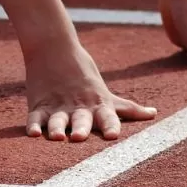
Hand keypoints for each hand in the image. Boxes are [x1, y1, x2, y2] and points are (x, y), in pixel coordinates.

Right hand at [25, 44, 156, 141]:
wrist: (54, 49)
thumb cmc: (85, 76)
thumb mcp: (107, 93)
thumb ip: (128, 109)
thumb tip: (154, 114)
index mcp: (97, 105)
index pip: (107, 117)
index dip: (110, 126)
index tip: (113, 136)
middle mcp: (78, 108)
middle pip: (80, 120)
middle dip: (81, 129)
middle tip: (79, 138)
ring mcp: (57, 107)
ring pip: (57, 120)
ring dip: (57, 129)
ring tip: (57, 137)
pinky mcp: (39, 106)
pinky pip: (35, 118)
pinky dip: (33, 125)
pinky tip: (32, 134)